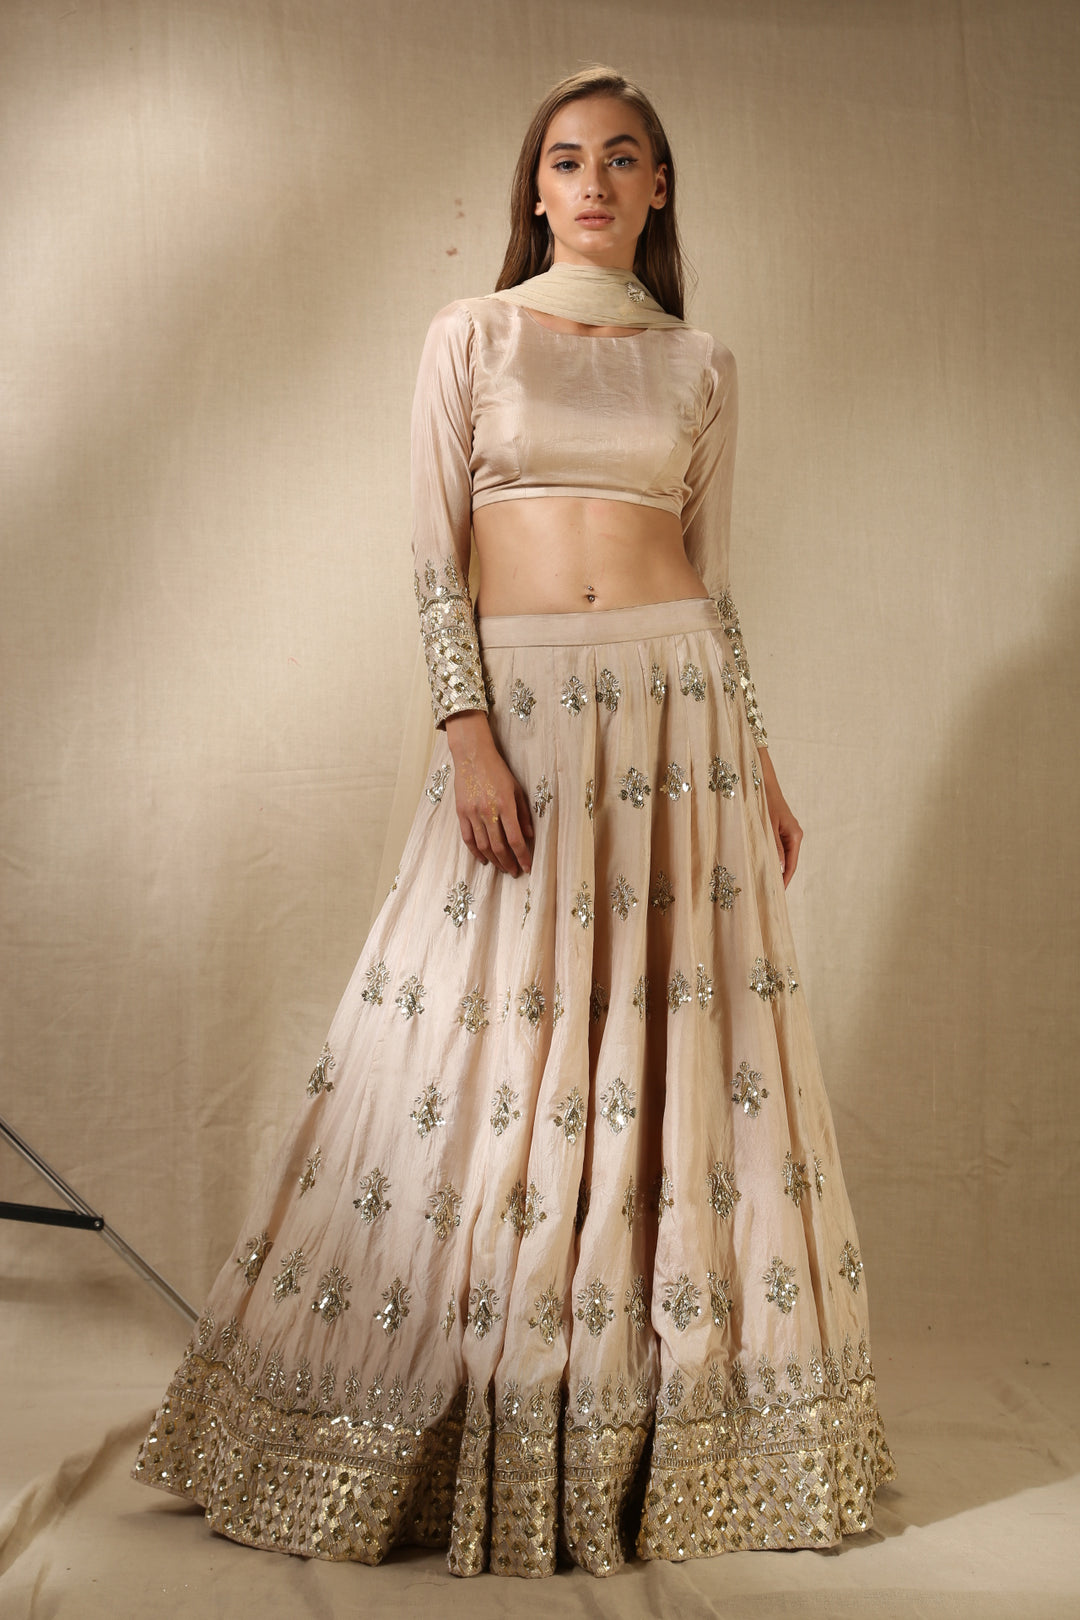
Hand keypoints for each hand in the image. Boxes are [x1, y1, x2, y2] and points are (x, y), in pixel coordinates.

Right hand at [444, 712, 533, 875]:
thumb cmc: (498, 771)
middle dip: (508, 863)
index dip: (522, 856)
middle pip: (499, 847)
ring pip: (483, 846)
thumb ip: (524, 814)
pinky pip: (468, 838)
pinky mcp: (461, 812)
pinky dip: (476, 852)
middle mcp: (488, 812)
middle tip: (514, 872)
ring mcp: (473, 813)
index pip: (515, 839)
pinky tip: (483, 859)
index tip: (527, 867)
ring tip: (501, 868)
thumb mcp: (517, 790)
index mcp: (505, 805)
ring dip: (494, 860)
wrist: (472, 756)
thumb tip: (529, 836)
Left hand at [757, 747, 801, 887]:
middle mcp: (794, 835)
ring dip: (774, 869)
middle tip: (769, 894)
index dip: (784, 880)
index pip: (791, 865)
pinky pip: (777, 849)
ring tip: (764, 884)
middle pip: (788, 863)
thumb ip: (773, 847)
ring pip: (782, 857)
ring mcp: (787, 833)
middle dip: (779, 877)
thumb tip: (779, 868)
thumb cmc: (764, 801)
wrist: (762, 781)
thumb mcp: (767, 826)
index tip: (777, 894)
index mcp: (795, 835)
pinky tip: (762, 866)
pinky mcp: (779, 830)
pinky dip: (771, 859)